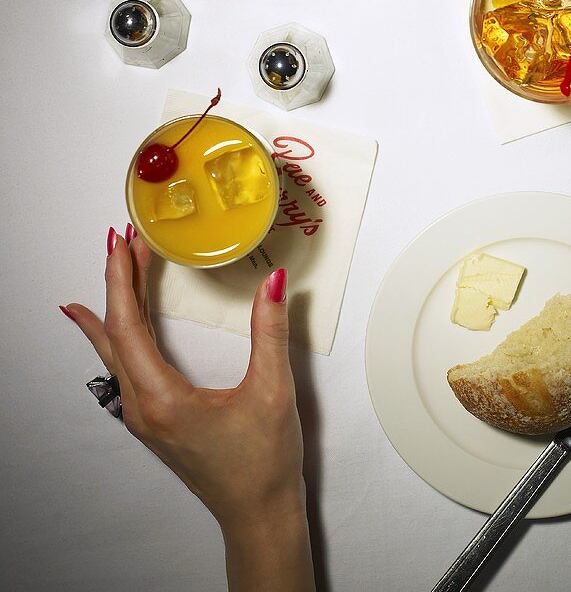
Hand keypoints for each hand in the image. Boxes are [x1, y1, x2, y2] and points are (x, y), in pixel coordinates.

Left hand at [62, 229, 314, 591]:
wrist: (258, 515)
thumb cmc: (263, 463)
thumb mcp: (273, 391)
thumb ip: (270, 332)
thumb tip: (273, 282)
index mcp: (161, 399)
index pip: (127, 325)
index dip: (121, 279)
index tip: (121, 242)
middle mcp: (142, 407)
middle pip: (115, 333)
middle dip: (116, 281)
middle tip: (121, 239)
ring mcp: (144, 415)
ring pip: (116, 350)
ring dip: (117, 304)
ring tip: (119, 265)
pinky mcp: (155, 419)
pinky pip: (125, 365)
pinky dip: (119, 332)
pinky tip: (113, 323)